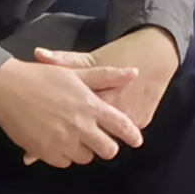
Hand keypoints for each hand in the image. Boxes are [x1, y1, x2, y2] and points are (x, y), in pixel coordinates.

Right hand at [0, 55, 135, 166]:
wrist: (5, 88)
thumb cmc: (41, 77)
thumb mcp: (75, 73)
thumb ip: (106, 77)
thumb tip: (134, 73)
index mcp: (91, 106)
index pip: (122, 126)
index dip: (132, 135)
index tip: (136, 141)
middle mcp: (81, 126)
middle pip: (108, 150)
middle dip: (105, 146)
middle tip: (95, 139)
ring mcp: (64, 142)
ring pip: (86, 158)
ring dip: (82, 150)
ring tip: (70, 135)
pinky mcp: (46, 152)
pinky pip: (64, 163)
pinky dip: (62, 155)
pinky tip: (55, 141)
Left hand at [34, 26, 179, 134]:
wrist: (156, 52)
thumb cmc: (119, 53)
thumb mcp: (90, 57)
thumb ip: (64, 60)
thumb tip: (39, 53)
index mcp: (100, 99)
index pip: (77, 123)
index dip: (61, 129)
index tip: (50, 131)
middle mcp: (117, 112)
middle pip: (94, 137)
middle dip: (80, 141)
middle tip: (68, 136)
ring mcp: (133, 118)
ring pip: (110, 137)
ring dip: (99, 136)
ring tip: (88, 131)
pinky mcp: (143, 120)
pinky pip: (124, 132)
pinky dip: (115, 130)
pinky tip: (108, 124)